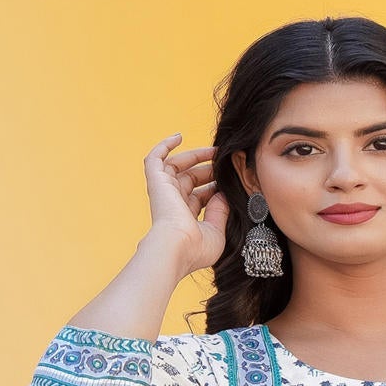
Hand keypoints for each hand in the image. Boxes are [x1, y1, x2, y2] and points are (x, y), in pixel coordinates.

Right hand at [143, 134, 227, 275]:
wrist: (178, 247)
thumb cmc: (196, 248)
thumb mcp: (217, 231)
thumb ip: (220, 211)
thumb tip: (222, 193)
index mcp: (185, 218)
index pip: (199, 197)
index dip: (214, 187)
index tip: (230, 181)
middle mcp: (172, 204)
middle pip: (190, 179)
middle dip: (208, 171)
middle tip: (226, 164)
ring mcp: (164, 191)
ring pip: (176, 166)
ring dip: (194, 157)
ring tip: (214, 151)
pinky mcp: (156, 181)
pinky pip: (155, 158)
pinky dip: (164, 146)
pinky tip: (179, 137)